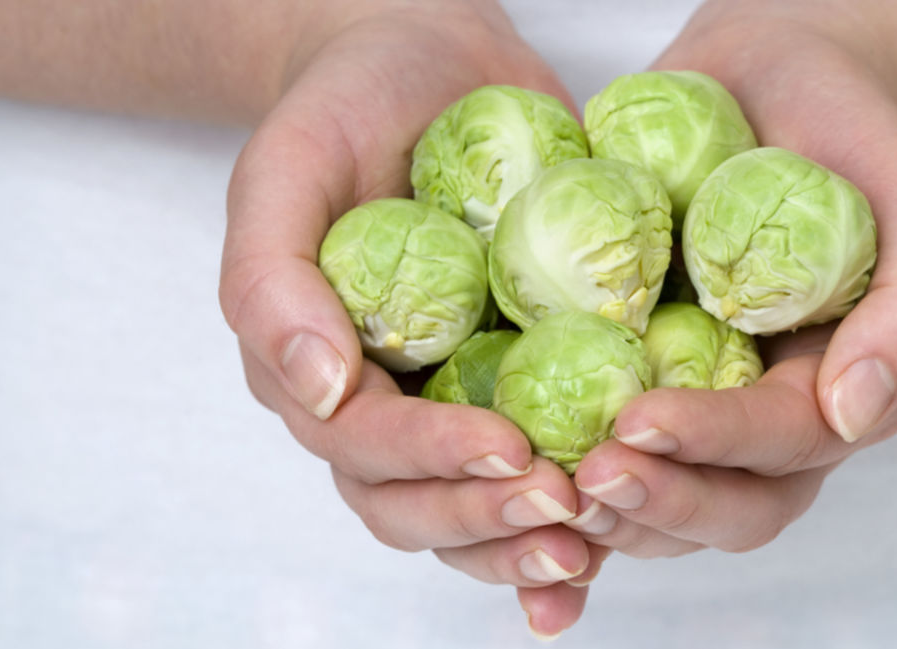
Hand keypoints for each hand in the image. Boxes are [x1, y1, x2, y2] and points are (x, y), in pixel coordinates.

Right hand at [217, 0, 603, 635]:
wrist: (429, 64)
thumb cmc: (344, 110)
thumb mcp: (285, 172)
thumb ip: (271, 282)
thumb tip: (321, 389)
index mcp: (320, 369)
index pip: (363, 445)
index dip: (431, 458)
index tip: (509, 448)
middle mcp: (385, 402)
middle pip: (415, 503)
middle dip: (486, 517)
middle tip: (567, 505)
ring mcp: (453, 398)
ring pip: (472, 508)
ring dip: (529, 539)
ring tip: (595, 541)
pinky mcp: (522, 378)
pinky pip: (542, 459)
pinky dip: (574, 509)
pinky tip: (624, 525)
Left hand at [568, 0, 896, 557]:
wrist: (772, 80)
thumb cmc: (849, 136)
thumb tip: (855, 417)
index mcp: (831, 392)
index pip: (781, 446)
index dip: (716, 445)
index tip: (640, 420)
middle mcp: (762, 418)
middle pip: (724, 507)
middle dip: (657, 502)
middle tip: (581, 480)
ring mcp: (695, 403)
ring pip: (659, 501)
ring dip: (602, 514)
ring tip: (535, 485)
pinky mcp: (632, 375)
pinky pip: (596, 442)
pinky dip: (554, 475)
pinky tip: (500, 472)